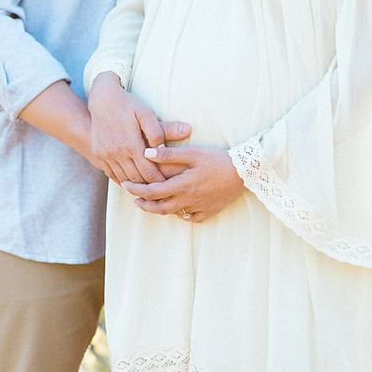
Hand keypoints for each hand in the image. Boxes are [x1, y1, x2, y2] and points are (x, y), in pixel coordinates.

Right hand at [87, 71, 190, 183]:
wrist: (102, 99)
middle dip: (150, 187)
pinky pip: (112, 175)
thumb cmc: (129, 105)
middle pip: (137, 179)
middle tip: (163, 192)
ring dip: (137, 186)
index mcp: (131, 145)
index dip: (161, 182)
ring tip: (150, 190)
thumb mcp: (147, 113)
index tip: (171, 185)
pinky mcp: (99, 155)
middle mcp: (116, 153)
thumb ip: (160, 130)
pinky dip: (123, 180)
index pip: (149, 173)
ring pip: (124, 179)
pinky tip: (134, 182)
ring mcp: (105, 155)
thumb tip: (173, 144)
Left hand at [121, 144, 244, 222]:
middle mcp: (188, 200)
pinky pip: (191, 218)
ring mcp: (199, 208)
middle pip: (159, 207)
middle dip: (143, 204)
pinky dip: (181, 216)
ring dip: (159, 210)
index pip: (151, 191)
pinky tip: (177, 211)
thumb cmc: (218, 159)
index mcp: (181, 186)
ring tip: (150, 204)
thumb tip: (146, 153)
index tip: (125, 184)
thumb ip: (169, 155)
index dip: (136, 189)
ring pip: (173, 214)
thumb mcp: (192, 153)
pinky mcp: (210, 211)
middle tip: (133, 199)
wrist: (246, 172)